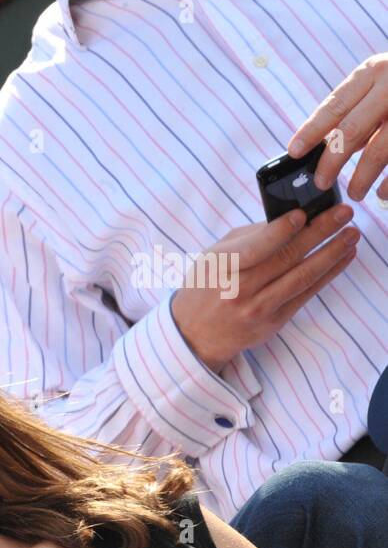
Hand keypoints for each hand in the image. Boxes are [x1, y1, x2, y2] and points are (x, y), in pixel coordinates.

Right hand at [170, 206, 359, 370]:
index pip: (254, 249)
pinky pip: (306, 294)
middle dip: (319, 232)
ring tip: (352, 234)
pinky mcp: (273, 322)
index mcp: (220, 268)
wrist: (194, 334)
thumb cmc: (206, 286)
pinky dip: (329, 274)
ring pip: (302, 276)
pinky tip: (343, 257)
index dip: (280, 231)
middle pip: (285, 258)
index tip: (303, 214)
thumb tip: (289, 219)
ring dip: (332, 253)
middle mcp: (239, 289)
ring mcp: (258, 308)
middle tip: (344, 213)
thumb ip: (248, 238)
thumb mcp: (213, 258)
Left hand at [289, 53, 387, 199]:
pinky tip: (383, 194)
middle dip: (331, 162)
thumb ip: (355, 110)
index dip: (311, 131)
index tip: (294, 152)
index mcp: (373, 72)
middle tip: (320, 183)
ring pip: (379, 151)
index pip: (334, 106)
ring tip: (355, 193)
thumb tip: (322, 148)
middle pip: (352, 130)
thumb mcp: (378, 83)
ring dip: (362, 178)